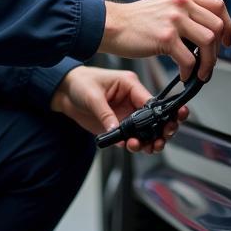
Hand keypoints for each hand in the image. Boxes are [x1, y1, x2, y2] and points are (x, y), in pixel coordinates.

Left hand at [50, 65, 187, 153]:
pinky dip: (135, 145)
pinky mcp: (117, 126)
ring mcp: (125, 115)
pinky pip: (131, 138)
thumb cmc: (81, 83)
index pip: (150, 100)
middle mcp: (131, 100)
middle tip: (161, 139)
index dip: (160, 114)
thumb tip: (116, 129)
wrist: (65, 92)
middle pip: (154, 117)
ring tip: (148, 147)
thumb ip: (105, 113)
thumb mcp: (93, 95)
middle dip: (162, 130)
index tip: (165, 126)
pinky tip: (132, 146)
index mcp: (130, 85)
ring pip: (146, 131)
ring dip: (150, 141)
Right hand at [98, 0, 230, 80]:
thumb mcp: (165, 6)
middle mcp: (181, 3)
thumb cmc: (136, 20)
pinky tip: (184, 76)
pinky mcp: (165, 37)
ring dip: (208, 63)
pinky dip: (190, 72)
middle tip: (209, 62)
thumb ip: (185, 13)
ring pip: (209, 42)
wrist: (112, 24)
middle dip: (219, 50)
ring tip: (200, 73)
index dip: (228, 25)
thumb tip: (205, 34)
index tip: (226, 41)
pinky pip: (188, 59)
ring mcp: (174, 19)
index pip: (219, 6)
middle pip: (218, 25)